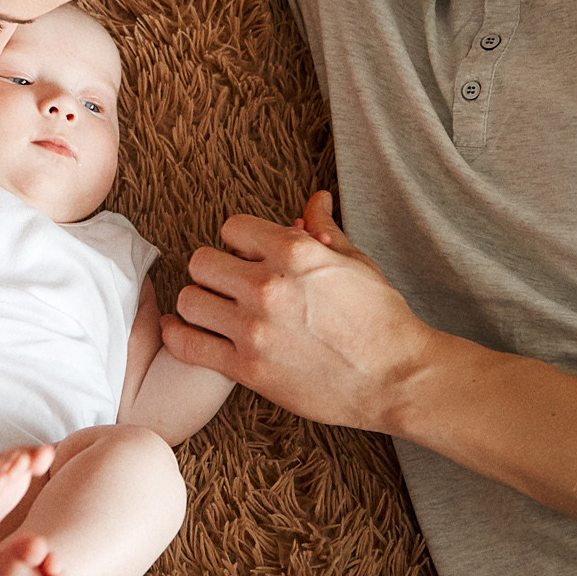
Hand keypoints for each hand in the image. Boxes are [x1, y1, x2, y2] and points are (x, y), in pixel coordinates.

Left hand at [161, 192, 450, 431]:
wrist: (396, 377)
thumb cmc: (382, 318)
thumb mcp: (355, 263)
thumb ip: (324, 228)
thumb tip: (316, 198)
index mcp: (295, 251)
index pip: (232, 228)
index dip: (240, 243)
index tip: (249, 258)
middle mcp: (268, 285)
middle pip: (202, 262)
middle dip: (215, 270)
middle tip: (230, 285)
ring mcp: (254, 329)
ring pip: (189, 301)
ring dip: (199, 303)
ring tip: (214, 311)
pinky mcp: (247, 368)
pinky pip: (187, 345)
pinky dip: (180, 336)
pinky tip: (186, 330)